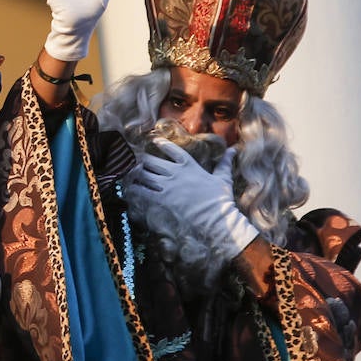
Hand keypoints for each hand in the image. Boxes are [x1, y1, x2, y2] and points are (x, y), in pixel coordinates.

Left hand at [129, 140, 257, 259]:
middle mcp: (175, 173)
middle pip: (151, 161)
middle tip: (134, 159)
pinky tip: (128, 188)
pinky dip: (134, 188)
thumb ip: (224, 163)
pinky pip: (142, 191)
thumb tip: (233, 150)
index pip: (172, 149)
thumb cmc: (221, 200)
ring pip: (143, 174)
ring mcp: (167, 186)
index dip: (161, 144)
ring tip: (127, 172)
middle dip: (141, 160)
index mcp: (189, 165)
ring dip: (134, 173)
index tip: (154, 141)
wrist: (216, 219)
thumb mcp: (223, 178)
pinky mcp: (162, 199)